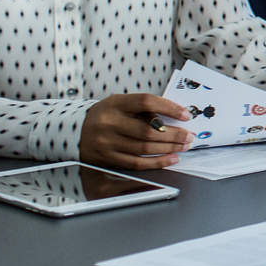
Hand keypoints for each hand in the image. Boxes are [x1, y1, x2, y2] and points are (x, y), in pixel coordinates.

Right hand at [79, 93, 194, 169]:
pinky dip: (157, 162)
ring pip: (145, 148)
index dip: (169, 107)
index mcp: (115, 104)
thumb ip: (144, 109)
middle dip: (175, 134)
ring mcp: (107, 142)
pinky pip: (137, 163)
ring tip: (184, 146)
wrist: (76, 130)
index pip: (146, 102)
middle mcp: (109, 123)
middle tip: (190, 136)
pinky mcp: (107, 158)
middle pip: (149, 130)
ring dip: (169, 148)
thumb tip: (177, 118)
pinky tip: (171, 159)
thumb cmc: (107, 115)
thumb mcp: (121, 104)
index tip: (186, 115)